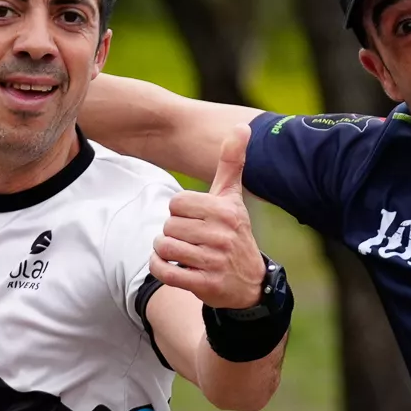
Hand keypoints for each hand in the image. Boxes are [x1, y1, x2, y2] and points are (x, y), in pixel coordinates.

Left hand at [149, 126, 265, 308]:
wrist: (249, 283)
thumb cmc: (234, 233)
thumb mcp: (233, 198)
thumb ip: (232, 162)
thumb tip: (242, 126)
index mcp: (226, 210)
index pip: (177, 203)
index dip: (180, 212)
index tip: (195, 220)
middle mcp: (222, 235)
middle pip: (169, 225)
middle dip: (173, 233)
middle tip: (190, 240)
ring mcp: (214, 261)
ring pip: (164, 248)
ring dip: (165, 252)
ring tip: (181, 254)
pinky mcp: (206, 284)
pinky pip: (165, 272)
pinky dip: (160, 268)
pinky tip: (171, 266)